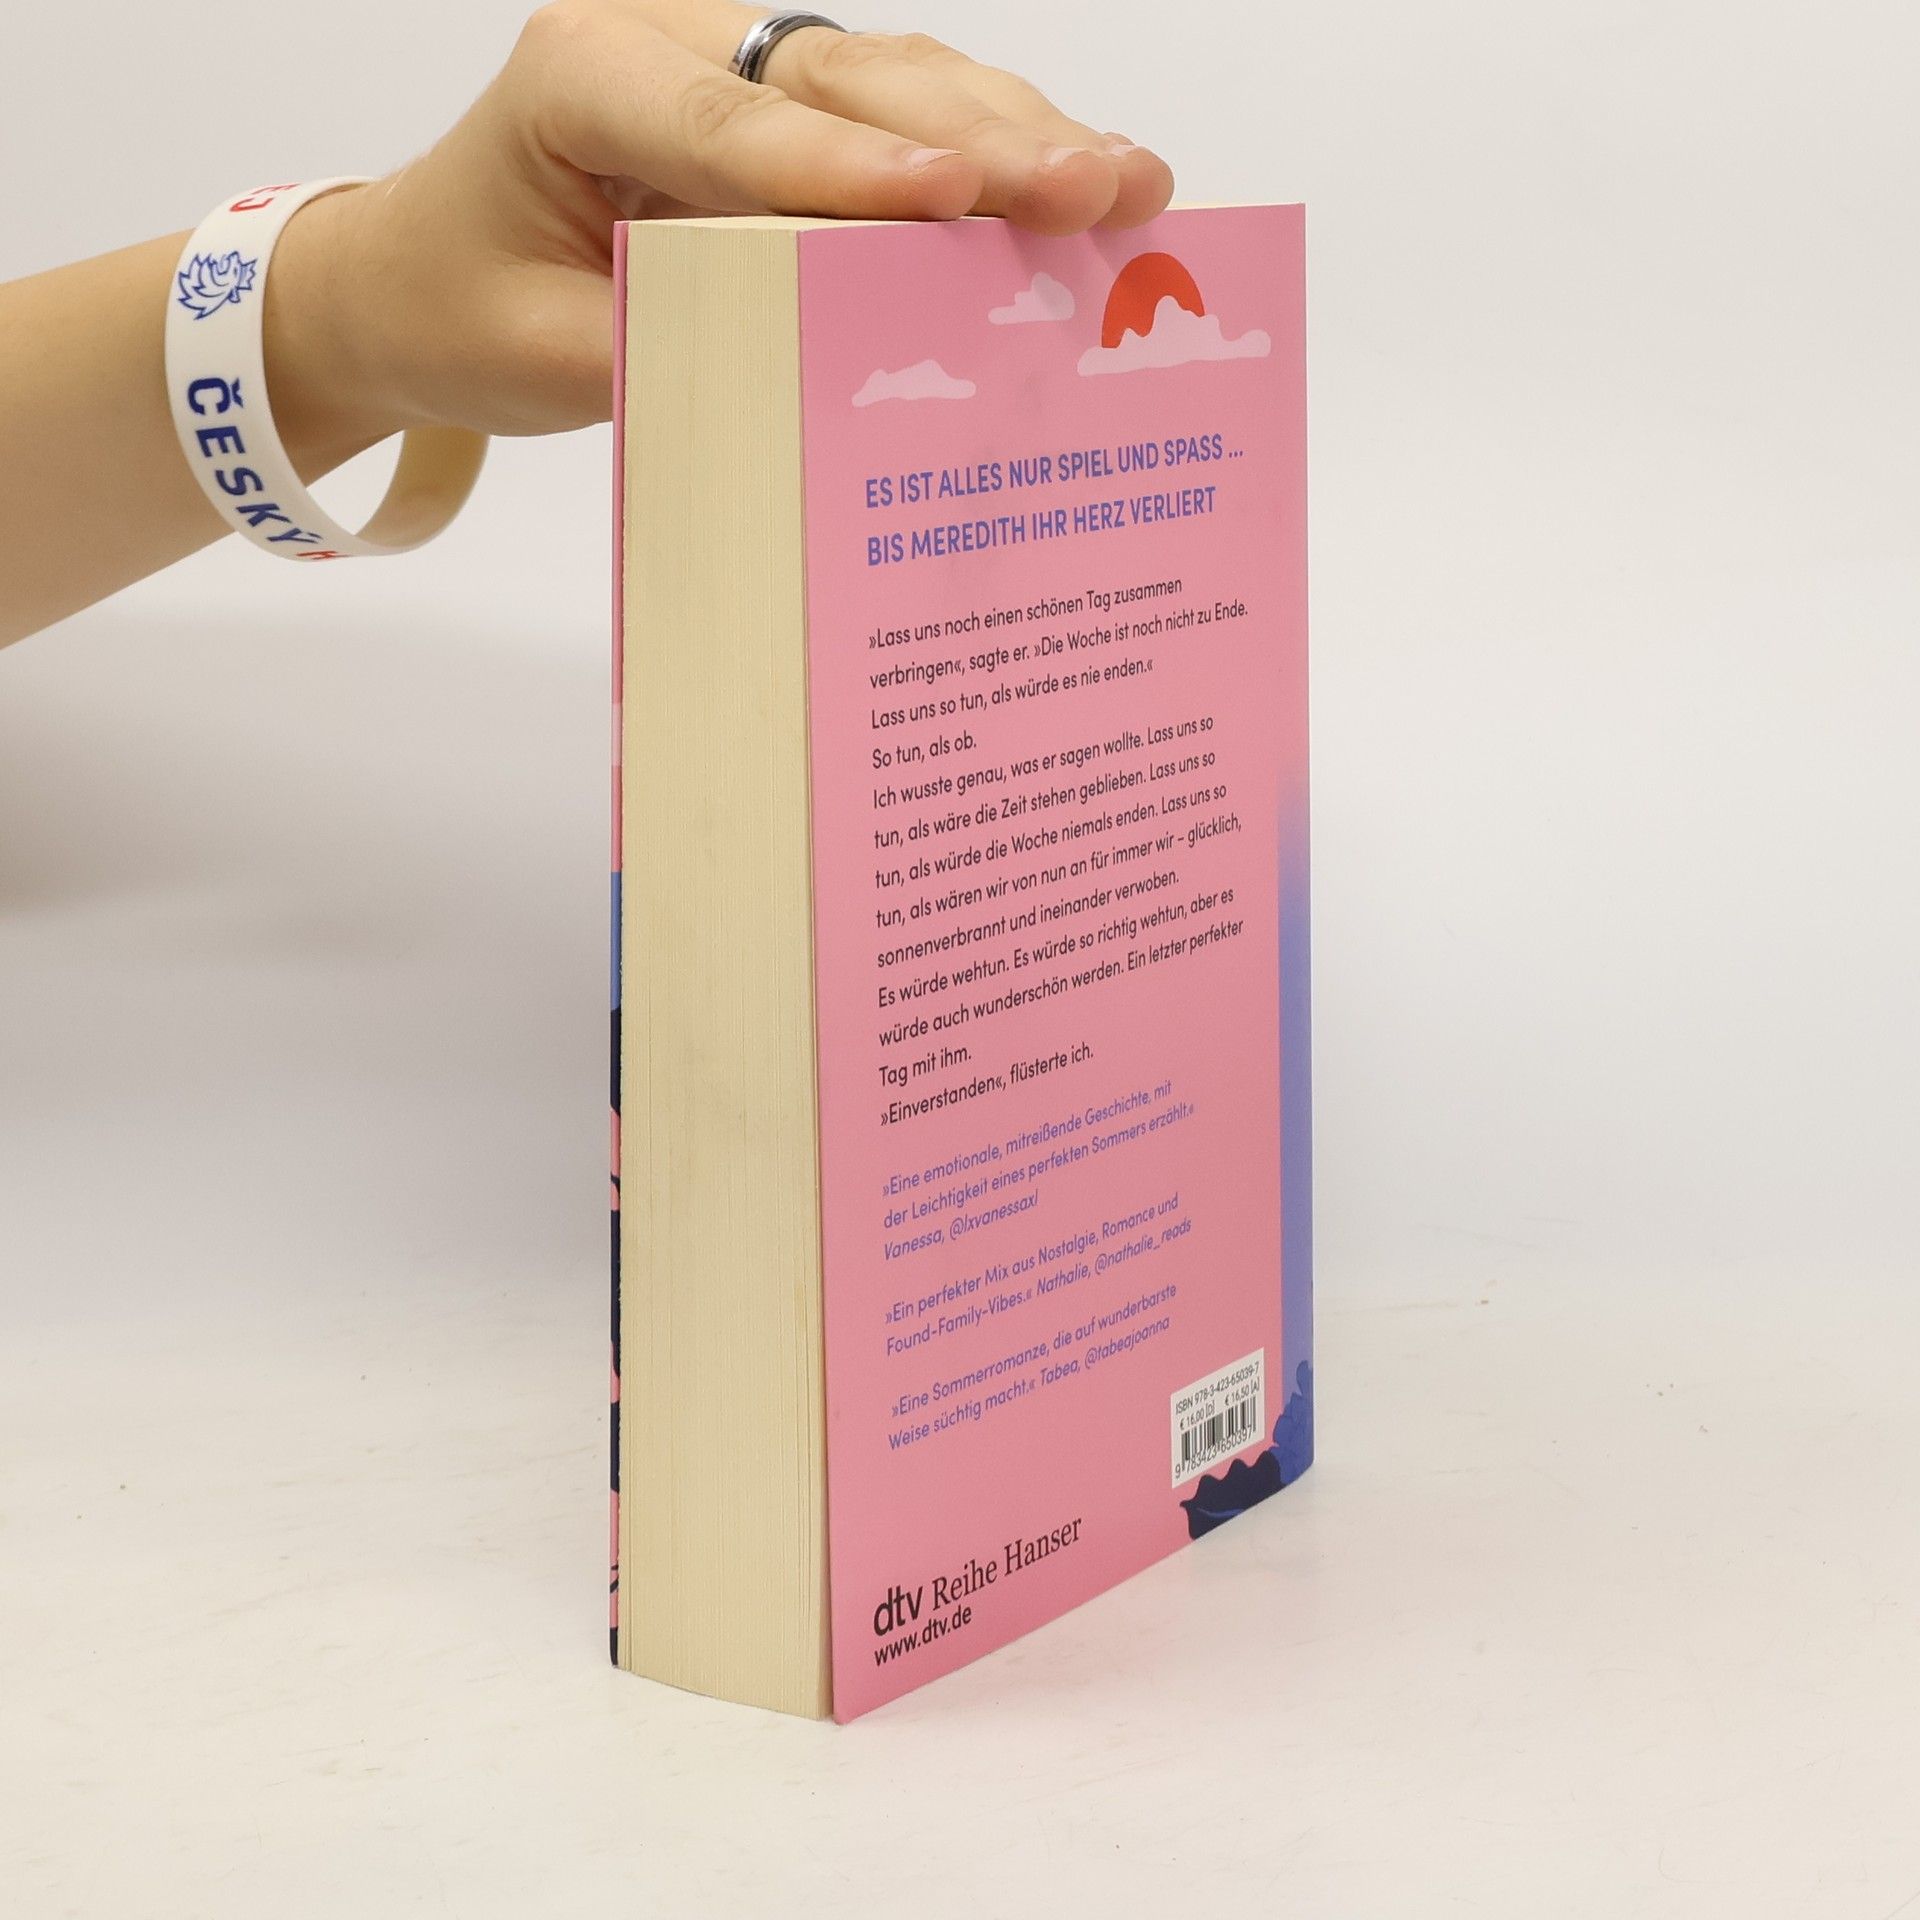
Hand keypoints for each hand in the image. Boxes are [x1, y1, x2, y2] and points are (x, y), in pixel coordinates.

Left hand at [269, 0, 1174, 448]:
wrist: (417, 276)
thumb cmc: (464, 307)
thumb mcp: (541, 353)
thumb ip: (662, 350)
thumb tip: (815, 374)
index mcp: (586, 76)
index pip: (733, 124)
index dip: (850, 166)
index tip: (955, 201)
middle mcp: (674, 43)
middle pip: (849, 80)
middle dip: (985, 140)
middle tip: (1099, 190)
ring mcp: (739, 66)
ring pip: (897, 83)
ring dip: (1019, 135)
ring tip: (1130, 184)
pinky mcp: (784, 113)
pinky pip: (899, 119)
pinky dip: (993, 154)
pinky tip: (1080, 180)